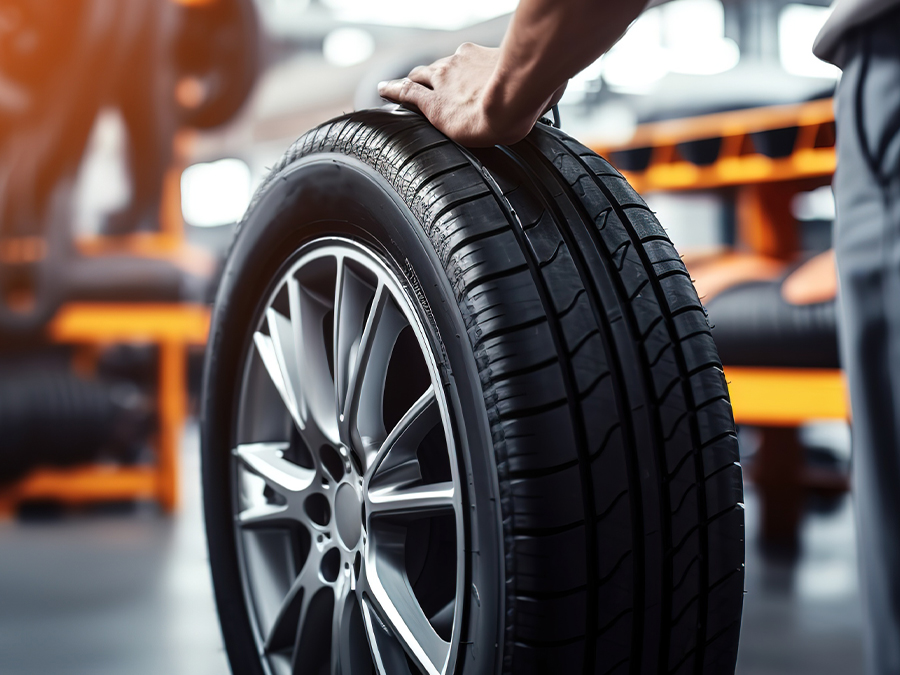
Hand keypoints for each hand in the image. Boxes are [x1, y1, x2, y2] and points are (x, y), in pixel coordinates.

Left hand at [378, 43, 562, 147]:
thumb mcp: (538, 83)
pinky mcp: (433, 104)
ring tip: (398, 87)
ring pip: (420, 77)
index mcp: (482, 59)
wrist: (516, 99)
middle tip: (425, 81)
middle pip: (438, 67)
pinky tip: (384, 90)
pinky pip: (406, 92)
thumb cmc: (534, 90)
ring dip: (411, 81)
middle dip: (431, 74)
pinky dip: (394, 89)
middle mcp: (459, 65)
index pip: (463, 62)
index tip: (456, 74)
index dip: (456, 69)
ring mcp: (443, 83)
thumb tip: (555, 89)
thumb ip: (537, 86)